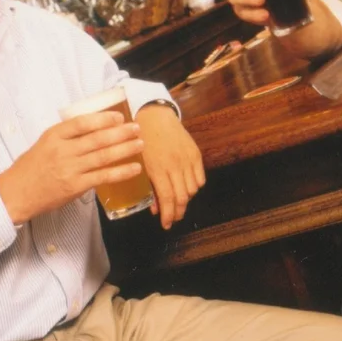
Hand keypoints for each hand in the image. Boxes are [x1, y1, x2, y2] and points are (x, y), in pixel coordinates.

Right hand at [0, 112, 143, 224]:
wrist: (16, 193)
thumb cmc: (31, 167)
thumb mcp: (45, 142)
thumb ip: (67, 136)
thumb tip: (95, 127)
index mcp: (54, 135)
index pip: (82, 123)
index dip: (103, 118)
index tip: (119, 116)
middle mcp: (63, 150)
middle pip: (97, 139)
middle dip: (120, 132)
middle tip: (136, 128)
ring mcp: (70, 169)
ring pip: (103, 156)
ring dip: (125, 149)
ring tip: (140, 144)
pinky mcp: (75, 187)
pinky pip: (102, 177)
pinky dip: (121, 172)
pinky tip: (134, 168)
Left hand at [136, 103, 204, 228]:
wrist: (155, 115)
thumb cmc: (142, 140)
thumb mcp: (140, 164)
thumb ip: (149, 187)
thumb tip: (155, 210)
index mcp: (158, 167)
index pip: (168, 198)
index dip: (168, 215)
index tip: (166, 225)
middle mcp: (175, 164)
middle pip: (182, 197)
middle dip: (178, 212)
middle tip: (173, 218)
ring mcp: (187, 158)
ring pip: (193, 190)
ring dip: (186, 199)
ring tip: (178, 201)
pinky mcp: (195, 153)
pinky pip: (200, 178)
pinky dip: (195, 186)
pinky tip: (187, 186)